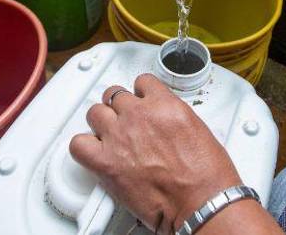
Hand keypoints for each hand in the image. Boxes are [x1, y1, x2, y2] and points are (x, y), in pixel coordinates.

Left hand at [69, 74, 242, 234]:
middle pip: (115, 96)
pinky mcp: (105, 162)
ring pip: (95, 113)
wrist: (201, 202)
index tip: (140, 102)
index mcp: (165, 105)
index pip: (142, 83)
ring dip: (101, 123)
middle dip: (118, 108)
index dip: (139, 94)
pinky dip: (83, 148)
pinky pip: (78, 144)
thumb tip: (164, 124)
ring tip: (108, 137)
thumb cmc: (207, 176)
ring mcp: (119, 137)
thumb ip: (173, 120)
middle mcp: (139, 116)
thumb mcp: (198, 131)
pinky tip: (93, 153)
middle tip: (124, 122)